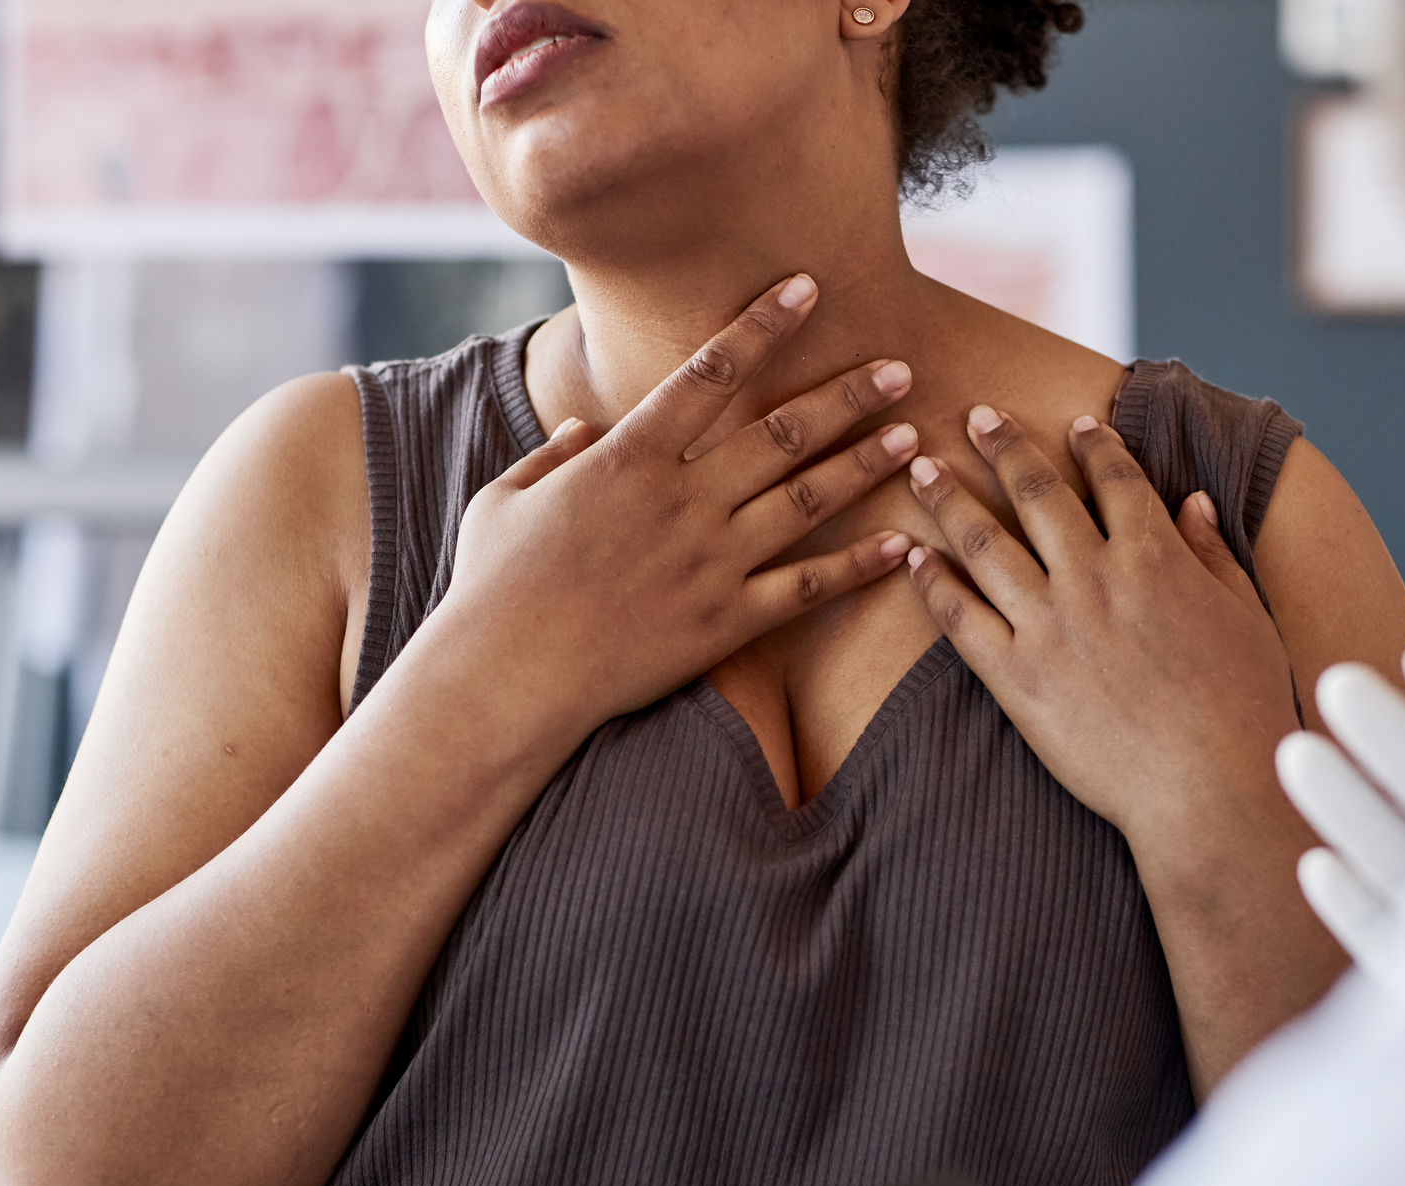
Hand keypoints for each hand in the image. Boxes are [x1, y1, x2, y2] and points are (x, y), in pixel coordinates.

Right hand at [436, 275, 917, 733]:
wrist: (506, 677)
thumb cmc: (492, 586)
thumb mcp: (504, 497)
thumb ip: (552, 453)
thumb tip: (586, 427)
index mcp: (628, 457)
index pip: (710, 371)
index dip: (762, 324)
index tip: (807, 288)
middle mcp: (681, 500)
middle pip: (782, 432)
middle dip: (847, 394)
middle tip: (900, 367)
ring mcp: (709, 562)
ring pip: (806, 500)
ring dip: (864, 464)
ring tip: (912, 437)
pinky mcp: (724, 623)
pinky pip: (804, 589)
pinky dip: (857, 567)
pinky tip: (900, 546)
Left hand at [904, 409, 1296, 848]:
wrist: (1209, 788)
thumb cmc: (1243, 709)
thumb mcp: (1245, 616)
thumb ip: (1210, 553)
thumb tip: (1189, 501)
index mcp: (1155, 556)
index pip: (1116, 480)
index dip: (1093, 446)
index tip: (1072, 424)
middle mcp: (1094, 578)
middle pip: (1036, 493)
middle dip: (1002, 445)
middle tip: (974, 414)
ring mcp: (1048, 626)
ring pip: (983, 543)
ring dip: (949, 499)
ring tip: (921, 470)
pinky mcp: (1015, 677)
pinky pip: (959, 618)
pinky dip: (931, 583)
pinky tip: (911, 558)